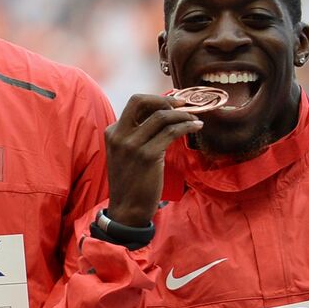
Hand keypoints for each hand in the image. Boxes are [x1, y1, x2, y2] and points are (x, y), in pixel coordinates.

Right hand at [104, 94, 202, 225]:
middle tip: (183, 104)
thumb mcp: (126, 154)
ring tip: (195, 119)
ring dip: (183, 114)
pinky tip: (195, 128)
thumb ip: (136, 135)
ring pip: (161, 116)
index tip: (173, 104)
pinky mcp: (147, 156)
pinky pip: (171, 132)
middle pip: (141, 101)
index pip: (135, 104)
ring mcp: (132, 145)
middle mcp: (119, 135)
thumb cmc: (131, 182)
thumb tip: (161, 117)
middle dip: (165, 99)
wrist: (127, 209)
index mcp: (113, 132)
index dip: (157, 100)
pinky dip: (187, 126)